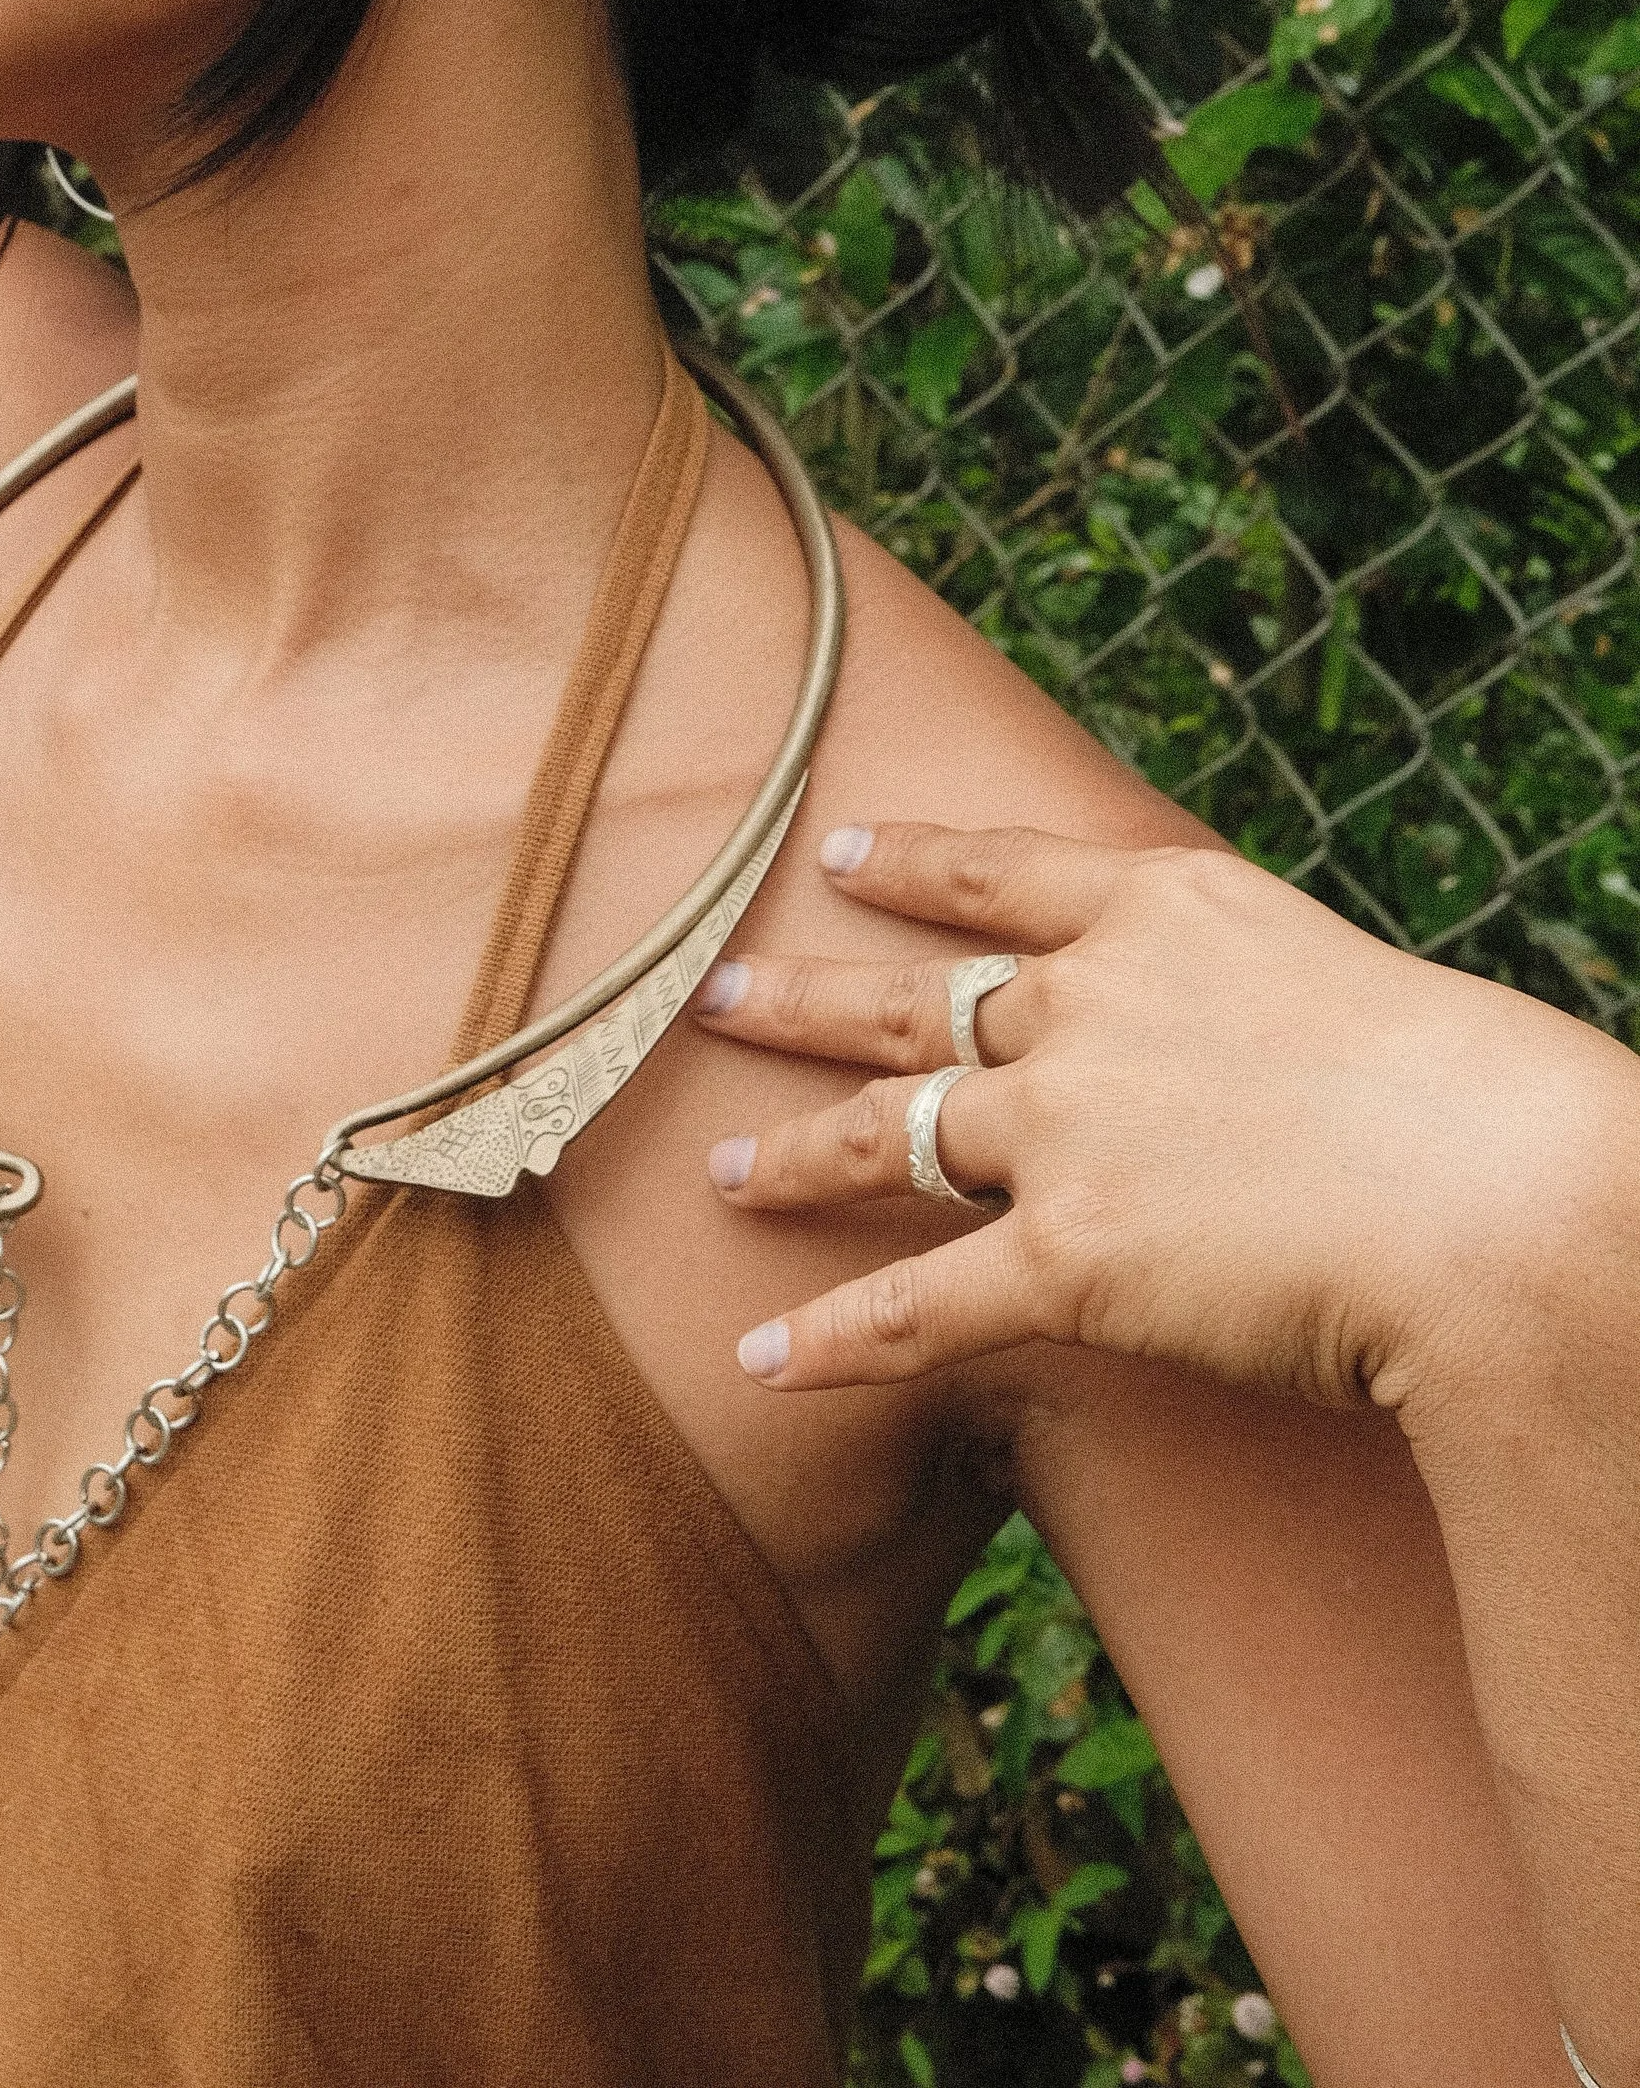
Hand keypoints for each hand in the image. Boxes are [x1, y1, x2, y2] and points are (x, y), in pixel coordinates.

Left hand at [695, 818, 1639, 1425]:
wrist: (1497, 1194)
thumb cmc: (1482, 1102)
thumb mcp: (1359, 995)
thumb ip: (1271, 1009)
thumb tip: (1271, 1054)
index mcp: (1169, 912)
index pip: (1002, 874)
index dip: (910, 861)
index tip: (839, 853)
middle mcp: (1090, 1002)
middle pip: (911, 996)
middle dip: (802, 996)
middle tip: (716, 993)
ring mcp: (1063, 1128)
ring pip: (888, 1130)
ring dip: (793, 1155)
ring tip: (720, 1171)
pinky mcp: (1066, 1261)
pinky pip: (918, 1306)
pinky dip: (834, 1339)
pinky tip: (762, 1361)